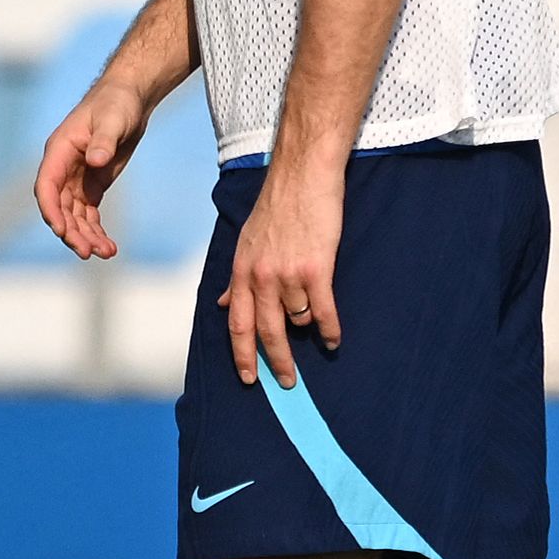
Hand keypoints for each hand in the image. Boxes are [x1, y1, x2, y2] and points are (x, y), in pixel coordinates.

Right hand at [35, 78, 154, 259]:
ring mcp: (75, 180)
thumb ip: (104, 140)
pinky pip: (88, 215)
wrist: (129, 99)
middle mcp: (62, 169)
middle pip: (59, 208)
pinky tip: (109, 246)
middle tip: (89, 252)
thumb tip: (96, 161)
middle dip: (72, 232)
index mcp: (59, 151)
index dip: (51, 210)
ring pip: (74, 216)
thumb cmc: (117, 103)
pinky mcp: (91, 186)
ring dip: (86, 236)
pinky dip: (96, 230)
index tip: (62, 230)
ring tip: (107, 253)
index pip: (46, 186)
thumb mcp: (113, 119)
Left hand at [220, 163, 342, 386]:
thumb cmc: (278, 206)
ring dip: (307, 330)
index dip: (243, 355)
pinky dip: (329, 328)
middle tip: (287, 383)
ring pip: (297, 319)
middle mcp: (261, 276)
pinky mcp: (316, 268)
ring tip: (316, 334)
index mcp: (242, 271)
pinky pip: (322, 310)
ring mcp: (288, 274)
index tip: (249, 379)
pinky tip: (333, 339)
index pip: (238, 324)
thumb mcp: (247, 241)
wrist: (303, 175)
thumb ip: (238, 277)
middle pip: (267, 332)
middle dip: (277, 362)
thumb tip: (225, 304)